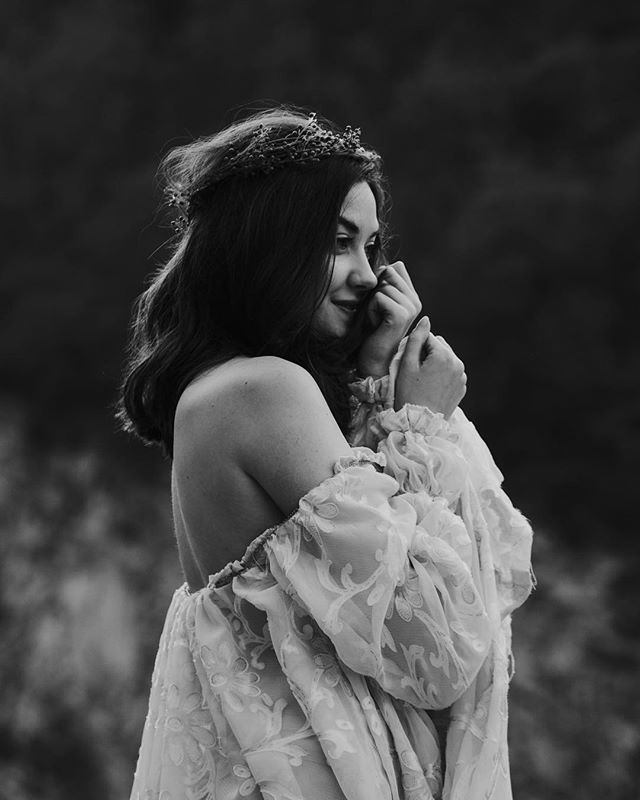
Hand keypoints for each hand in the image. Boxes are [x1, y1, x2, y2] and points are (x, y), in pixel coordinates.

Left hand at [356, 261, 421, 377]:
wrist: (373, 358)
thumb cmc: (371, 331)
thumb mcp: (377, 303)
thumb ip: (385, 283)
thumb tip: (392, 264)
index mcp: (412, 297)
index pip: (397, 268)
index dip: (381, 279)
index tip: (379, 303)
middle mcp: (415, 302)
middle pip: (389, 272)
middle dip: (375, 290)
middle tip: (376, 313)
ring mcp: (411, 308)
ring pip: (382, 285)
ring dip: (371, 302)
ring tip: (375, 320)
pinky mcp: (401, 315)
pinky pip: (379, 297)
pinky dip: (370, 309)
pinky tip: (375, 324)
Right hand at [394, 317, 466, 417]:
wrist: (420, 423)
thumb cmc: (409, 393)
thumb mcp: (407, 364)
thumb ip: (416, 338)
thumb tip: (426, 319)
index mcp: (444, 355)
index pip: (428, 338)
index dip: (415, 348)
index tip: (409, 362)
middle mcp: (457, 363)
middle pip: (439, 346)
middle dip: (428, 353)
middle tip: (415, 371)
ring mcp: (462, 376)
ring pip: (446, 359)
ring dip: (435, 363)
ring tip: (423, 379)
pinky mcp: (462, 387)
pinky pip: (451, 372)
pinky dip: (442, 374)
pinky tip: (432, 386)